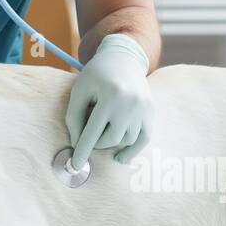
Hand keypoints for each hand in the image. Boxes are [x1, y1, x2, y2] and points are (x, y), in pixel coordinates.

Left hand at [65, 34, 152, 168]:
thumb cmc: (96, 75)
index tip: (75, 166)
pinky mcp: (151, 112)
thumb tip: (76, 145)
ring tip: (102, 132)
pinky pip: (143, 139)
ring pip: (126, 140)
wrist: (123, 58)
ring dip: (111, 142)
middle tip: (88, 136)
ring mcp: (144, 108)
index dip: (83, 150)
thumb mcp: (79, 91)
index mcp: (110, 94)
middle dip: (96, 143)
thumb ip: (74, 117)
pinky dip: (132, 151)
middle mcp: (131, 103)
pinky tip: (120, 158)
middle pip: (111, 138)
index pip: (93, 130)